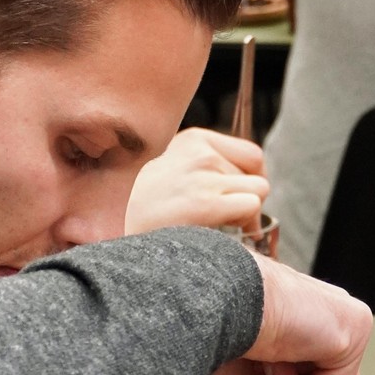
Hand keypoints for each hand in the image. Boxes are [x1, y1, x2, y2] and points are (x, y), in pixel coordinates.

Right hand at [125, 129, 268, 234]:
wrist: (116, 232)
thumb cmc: (143, 210)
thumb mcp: (172, 171)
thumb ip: (206, 168)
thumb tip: (252, 182)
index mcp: (193, 140)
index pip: (251, 155)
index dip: (252, 181)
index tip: (240, 199)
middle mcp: (199, 152)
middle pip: (257, 175)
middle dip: (247, 199)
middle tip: (226, 219)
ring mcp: (202, 176)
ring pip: (258, 192)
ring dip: (245, 214)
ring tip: (217, 225)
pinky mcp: (203, 202)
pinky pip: (251, 207)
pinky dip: (243, 224)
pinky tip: (219, 233)